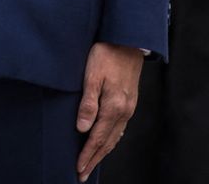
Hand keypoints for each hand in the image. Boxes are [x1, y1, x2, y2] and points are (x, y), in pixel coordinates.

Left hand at [74, 42, 142, 181]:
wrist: (128, 39)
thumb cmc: (107, 53)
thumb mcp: (92, 75)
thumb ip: (88, 103)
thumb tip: (82, 128)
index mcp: (114, 106)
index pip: (97, 138)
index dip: (87, 155)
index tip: (78, 168)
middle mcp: (124, 111)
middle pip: (107, 142)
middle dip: (94, 160)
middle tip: (83, 174)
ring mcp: (129, 107)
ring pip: (115, 137)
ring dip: (103, 152)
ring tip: (92, 163)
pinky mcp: (130, 101)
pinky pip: (121, 128)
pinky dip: (112, 140)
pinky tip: (108, 143)